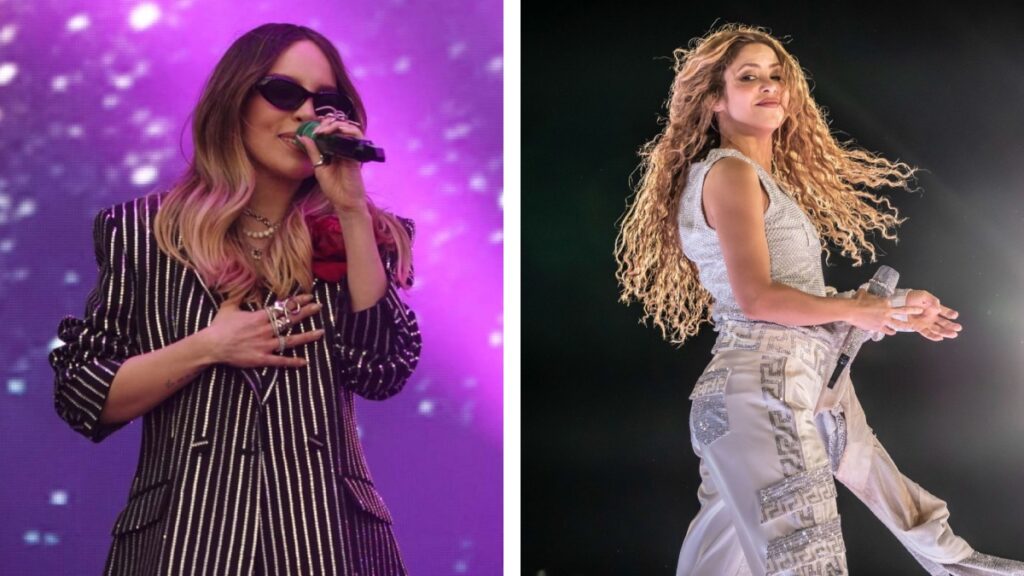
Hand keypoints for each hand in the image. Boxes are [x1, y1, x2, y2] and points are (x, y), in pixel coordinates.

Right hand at [199, 294, 324, 368]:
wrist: (211, 346)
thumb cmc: (219, 326)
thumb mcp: (229, 306)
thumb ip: (239, 294)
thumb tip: (243, 280)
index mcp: (259, 316)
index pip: (282, 307)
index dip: (297, 301)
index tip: (309, 296)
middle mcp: (265, 330)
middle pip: (290, 320)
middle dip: (306, 312)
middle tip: (319, 307)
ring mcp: (265, 345)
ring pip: (290, 340)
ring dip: (307, 336)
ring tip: (321, 332)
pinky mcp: (261, 358)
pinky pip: (280, 360)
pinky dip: (293, 362)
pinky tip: (305, 362)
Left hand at [296, 114, 368, 214]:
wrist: (344, 202)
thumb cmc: (333, 188)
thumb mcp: (319, 167)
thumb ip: (313, 151)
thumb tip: (302, 137)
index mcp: (335, 150)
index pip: (332, 131)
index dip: (324, 125)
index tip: (314, 129)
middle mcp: (345, 148)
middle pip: (341, 126)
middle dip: (329, 123)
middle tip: (319, 129)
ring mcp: (352, 151)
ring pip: (351, 128)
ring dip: (338, 125)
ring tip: (326, 130)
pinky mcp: (358, 155)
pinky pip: (358, 138)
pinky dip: (349, 131)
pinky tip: (339, 132)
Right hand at [847, 289, 922, 334]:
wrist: (851, 310)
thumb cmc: (857, 301)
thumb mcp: (863, 293)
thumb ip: (866, 293)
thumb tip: (863, 292)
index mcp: (885, 302)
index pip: (891, 303)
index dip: (889, 304)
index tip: (888, 305)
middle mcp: (887, 311)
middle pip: (903, 312)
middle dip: (913, 311)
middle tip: (919, 311)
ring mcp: (884, 320)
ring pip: (898, 324)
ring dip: (905, 325)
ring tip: (910, 327)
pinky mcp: (879, 327)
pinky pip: (887, 330)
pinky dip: (890, 331)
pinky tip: (892, 332)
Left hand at [904, 289, 961, 340]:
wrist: (902, 302)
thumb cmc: (914, 297)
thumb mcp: (924, 295)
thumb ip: (932, 300)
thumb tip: (938, 308)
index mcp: (936, 309)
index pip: (946, 312)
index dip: (950, 313)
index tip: (955, 315)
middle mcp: (933, 317)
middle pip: (944, 323)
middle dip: (952, 326)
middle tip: (958, 328)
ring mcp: (927, 323)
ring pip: (938, 329)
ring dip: (945, 332)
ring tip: (953, 334)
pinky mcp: (920, 327)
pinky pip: (927, 333)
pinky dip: (933, 336)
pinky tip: (939, 338)